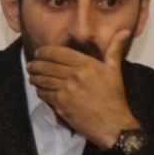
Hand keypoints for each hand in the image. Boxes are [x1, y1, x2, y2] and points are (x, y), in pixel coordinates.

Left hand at [27, 31, 138, 149]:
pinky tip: (39, 90)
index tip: (39, 52)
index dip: (45, 52)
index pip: (59, 53)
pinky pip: (44, 93)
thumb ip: (113, 51)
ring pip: (42, 79)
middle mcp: (75, 75)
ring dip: (34, 77)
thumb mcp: (115, 71)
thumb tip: (123, 32)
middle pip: (47, 66)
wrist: (112, 123)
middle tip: (30, 65)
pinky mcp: (61, 103)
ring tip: (31, 76)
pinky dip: (39, 91)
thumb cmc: (114, 97)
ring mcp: (66, 90)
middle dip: (35, 64)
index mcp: (87, 65)